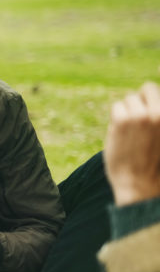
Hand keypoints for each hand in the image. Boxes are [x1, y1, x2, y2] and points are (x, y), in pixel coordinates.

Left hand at [105, 82, 159, 206]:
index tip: (148, 116)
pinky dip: (116, 117)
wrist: (141, 183)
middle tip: (138, 121)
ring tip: (131, 131)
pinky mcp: (123, 121)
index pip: (159, 90)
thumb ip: (157, 117)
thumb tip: (149, 99)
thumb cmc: (155, 161)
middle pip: (147, 88)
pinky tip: (121, 132)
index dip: (152, 100)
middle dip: (141, 101)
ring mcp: (142, 115)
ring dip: (127, 111)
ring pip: (129, 99)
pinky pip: (116, 107)